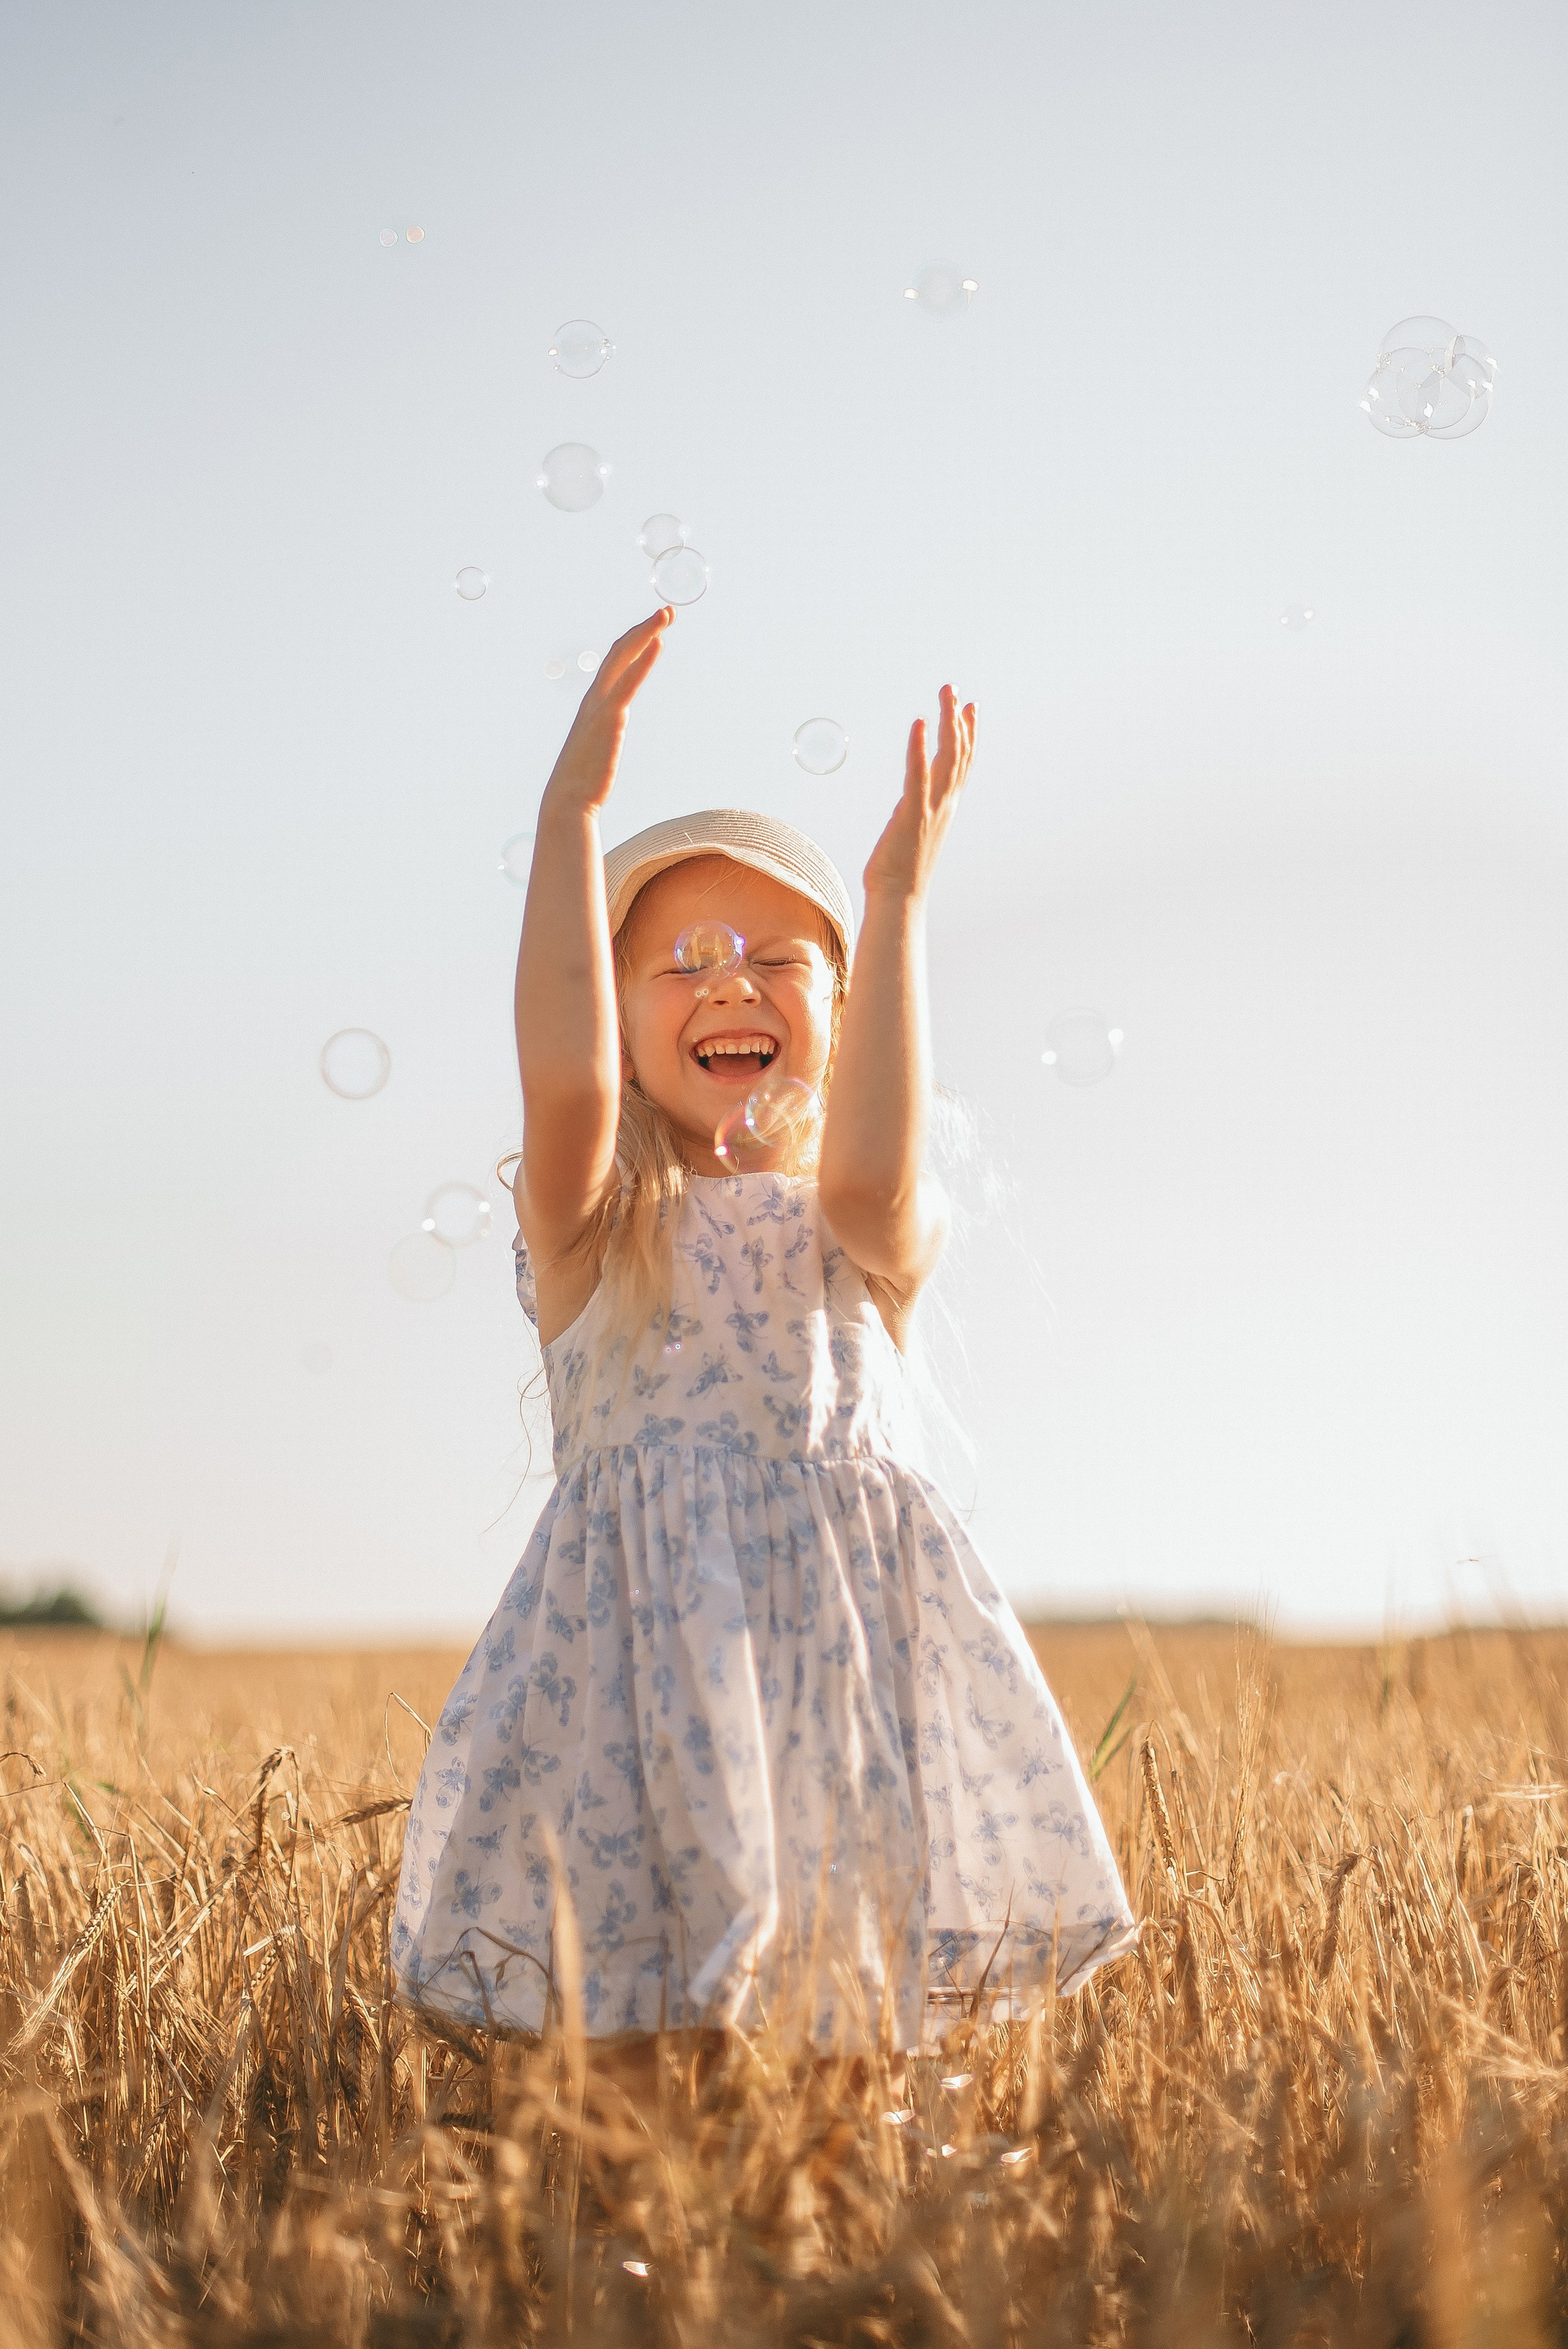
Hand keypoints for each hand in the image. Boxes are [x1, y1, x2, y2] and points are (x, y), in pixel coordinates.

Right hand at [540, 608, 672, 815]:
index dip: (635, 641)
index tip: (655, 628)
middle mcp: (595, 697)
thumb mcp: (599, 746)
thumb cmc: (584, 779)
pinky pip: (629, 682)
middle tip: (667, 612)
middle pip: (620, 651)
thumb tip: (612, 728)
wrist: (569, 798)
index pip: (615, 661)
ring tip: (666, 616)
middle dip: (644, 628)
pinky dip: (643, 660)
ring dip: (646, 633)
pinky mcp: (610, 718)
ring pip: (623, 658)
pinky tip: (658, 643)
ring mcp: (601, 705)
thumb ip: (606, 729)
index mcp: (593, 703)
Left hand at [863, 684, 976, 902]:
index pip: (962, 762)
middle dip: (957, 717)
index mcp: (946, 806)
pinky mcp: (912, 814)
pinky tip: (919, 724)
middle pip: (958, 752)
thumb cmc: (899, 871)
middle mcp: (945, 803)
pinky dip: (919, 748)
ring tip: (944, 694)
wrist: (898, 898)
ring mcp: (932, 808)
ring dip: (947, 722)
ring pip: (947, 757)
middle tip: (953, 688)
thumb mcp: (913, 833)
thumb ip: (915, 813)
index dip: (969, 733)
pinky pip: (918, 775)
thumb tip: (908, 805)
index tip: (971, 706)